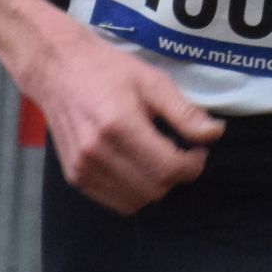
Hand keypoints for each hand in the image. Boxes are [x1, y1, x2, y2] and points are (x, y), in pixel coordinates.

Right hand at [25, 24, 221, 213]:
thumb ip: (184, 113)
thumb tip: (214, 134)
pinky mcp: (74, 177)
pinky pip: (115, 202)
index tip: (197, 150)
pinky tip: (136, 167)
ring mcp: (83, 168)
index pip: (169, 168)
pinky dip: (134, 192)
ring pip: (136, 201)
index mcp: (119, 125)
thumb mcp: (152, 82)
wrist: (57, 69)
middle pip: (155, 189)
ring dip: (155, 187)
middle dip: (176, 176)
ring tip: (157, 159)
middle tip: (179, 153)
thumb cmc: (107, 71)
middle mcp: (97, 152)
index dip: (193, 165)